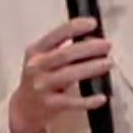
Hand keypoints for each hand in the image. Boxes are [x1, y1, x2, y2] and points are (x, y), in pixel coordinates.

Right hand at [9, 17, 111, 132]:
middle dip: (88, 48)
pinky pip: (71, 103)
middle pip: (64, 54)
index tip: (93, 23)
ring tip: (109, 63)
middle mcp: (36, 67)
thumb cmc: (38, 78)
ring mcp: (42, 86)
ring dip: (91, 68)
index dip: (75, 27)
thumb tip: (92, 39)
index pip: (56, 35)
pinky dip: (87, 100)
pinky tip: (101, 97)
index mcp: (36, 51)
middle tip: (107, 45)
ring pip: (69, 75)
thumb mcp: (42, 58)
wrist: (23, 109)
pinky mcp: (50, 105)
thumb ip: (60, 48)